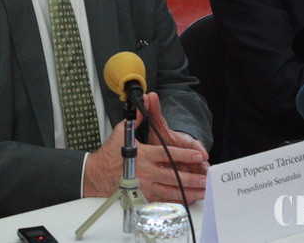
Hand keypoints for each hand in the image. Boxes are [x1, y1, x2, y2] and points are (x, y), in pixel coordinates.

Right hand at [83, 92, 208, 202]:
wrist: (97, 174)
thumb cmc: (109, 153)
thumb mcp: (121, 132)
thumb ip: (135, 119)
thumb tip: (143, 103)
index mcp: (143, 155)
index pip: (168, 154)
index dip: (184, 155)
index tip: (199, 155)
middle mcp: (146, 172)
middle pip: (173, 176)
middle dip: (192, 178)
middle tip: (206, 178)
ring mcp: (145, 186)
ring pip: (171, 190)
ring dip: (189, 191)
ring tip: (203, 190)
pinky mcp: (143, 196)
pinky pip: (163, 199)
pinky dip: (177, 200)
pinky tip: (188, 198)